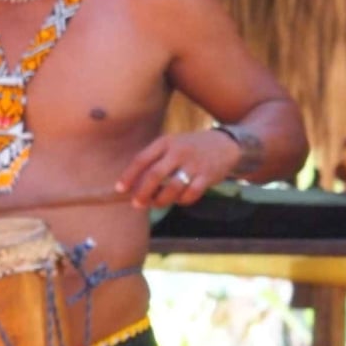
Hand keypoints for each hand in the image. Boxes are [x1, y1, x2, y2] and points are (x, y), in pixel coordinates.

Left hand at [115, 131, 238, 209]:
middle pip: (154, 175)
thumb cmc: (190, 148)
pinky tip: (179, 200)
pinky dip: (182, 201)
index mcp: (166, 142)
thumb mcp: (172, 145)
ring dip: (161, 200)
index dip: (129, 176)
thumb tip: (134, 184)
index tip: (120, 189)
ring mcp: (194, 164)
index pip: (142, 159)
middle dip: (142, 192)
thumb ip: (154, 161)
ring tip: (156, 203)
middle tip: (136, 204)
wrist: (225, 144)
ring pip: (172, 188)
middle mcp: (179, 151)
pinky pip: (190, 194)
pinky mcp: (207, 176)